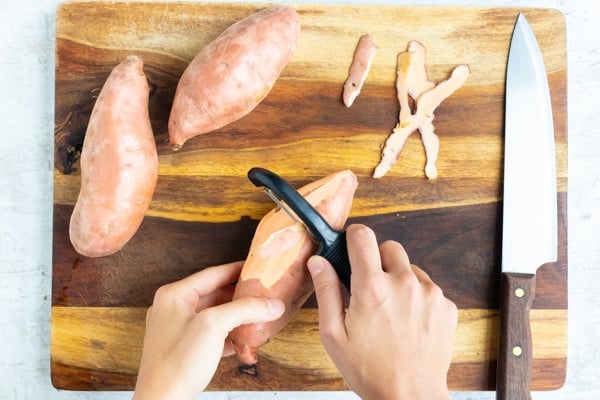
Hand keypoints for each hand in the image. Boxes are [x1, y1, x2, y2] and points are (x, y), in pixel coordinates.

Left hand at [133, 261, 284, 399]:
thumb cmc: (175, 365)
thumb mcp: (214, 326)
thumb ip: (245, 309)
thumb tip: (271, 304)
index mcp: (174, 295)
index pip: (213, 273)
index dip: (238, 269)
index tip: (257, 267)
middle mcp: (173, 309)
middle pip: (216, 294)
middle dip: (241, 297)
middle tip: (263, 294)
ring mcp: (178, 329)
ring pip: (215, 315)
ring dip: (236, 317)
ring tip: (258, 316)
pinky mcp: (184, 348)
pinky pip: (212, 333)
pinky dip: (229, 334)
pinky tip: (244, 340)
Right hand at [307, 224, 456, 399]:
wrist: (410, 397)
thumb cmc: (370, 371)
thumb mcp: (334, 334)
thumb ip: (326, 291)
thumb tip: (319, 262)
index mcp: (372, 287)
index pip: (362, 236)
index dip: (353, 237)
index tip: (351, 246)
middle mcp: (404, 283)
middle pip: (389, 247)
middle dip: (377, 260)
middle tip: (370, 288)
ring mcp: (429, 293)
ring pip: (410, 268)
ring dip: (399, 280)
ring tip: (391, 312)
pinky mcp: (446, 306)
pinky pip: (429, 288)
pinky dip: (418, 298)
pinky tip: (409, 323)